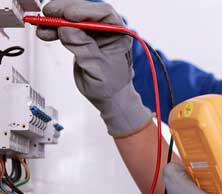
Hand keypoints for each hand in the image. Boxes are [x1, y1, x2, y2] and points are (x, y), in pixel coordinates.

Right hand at [36, 0, 150, 136]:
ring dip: (55, 19)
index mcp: (119, 34)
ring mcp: (93, 33)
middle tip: (49, 13)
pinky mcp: (81, 37)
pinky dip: (53, 28)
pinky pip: (66, 28)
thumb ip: (83, 47)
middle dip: (65, 11)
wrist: (109, 94)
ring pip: (73, 18)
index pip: (104, 14)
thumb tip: (67, 29)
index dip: (85, 10)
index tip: (68, 15)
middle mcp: (107, 30)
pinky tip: (45, 32)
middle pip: (86, 11)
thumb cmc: (112, 84)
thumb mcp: (98, 68)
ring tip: (42, 25)